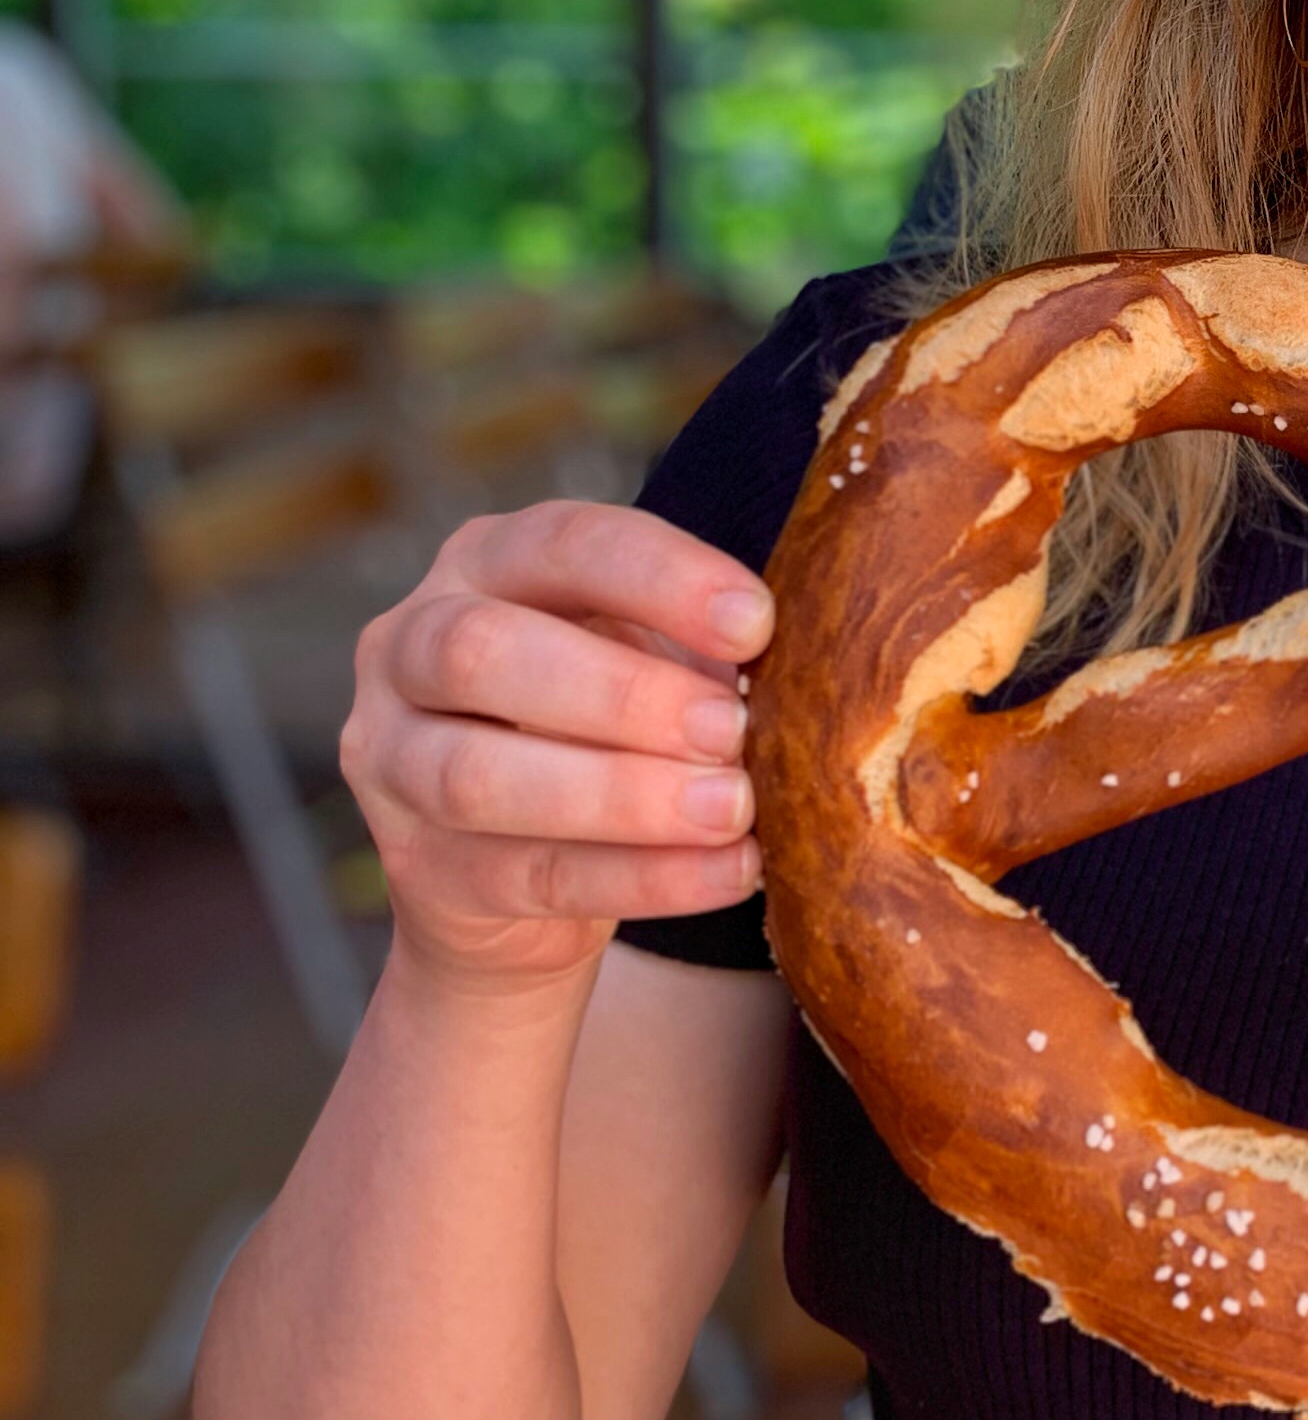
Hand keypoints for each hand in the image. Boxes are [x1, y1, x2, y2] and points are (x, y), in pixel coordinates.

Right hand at [339, 503, 774, 991]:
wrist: (517, 872)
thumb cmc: (603, 723)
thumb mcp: (643, 656)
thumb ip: (698, 648)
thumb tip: (804, 665)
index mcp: (487, 563)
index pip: (561, 542)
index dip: (659, 577)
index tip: (756, 624)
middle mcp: (412, 645)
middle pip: (483, 652)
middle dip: (620, 693)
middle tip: (730, 730)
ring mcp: (392, 761)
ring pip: (479, 776)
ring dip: (622, 795)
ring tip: (733, 810)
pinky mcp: (418, 867)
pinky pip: (525, 874)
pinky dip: (639, 876)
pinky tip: (727, 872)